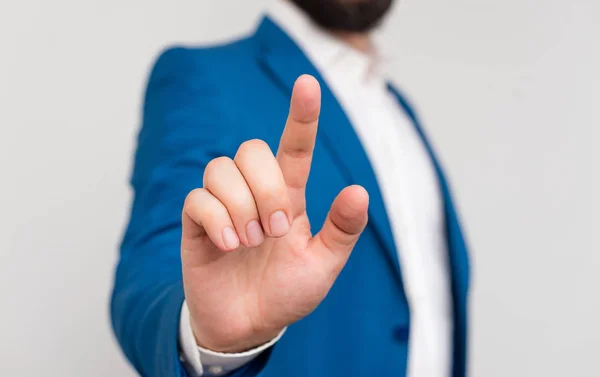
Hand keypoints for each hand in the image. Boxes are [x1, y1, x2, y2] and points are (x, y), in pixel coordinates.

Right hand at [181, 75, 368, 352]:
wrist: (247, 325)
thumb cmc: (287, 292)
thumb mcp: (323, 266)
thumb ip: (341, 231)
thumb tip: (359, 191)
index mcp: (290, 197)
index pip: (294, 147)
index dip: (301, 116)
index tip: (308, 84)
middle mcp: (255, 193)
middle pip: (251, 150)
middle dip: (266, 188)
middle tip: (274, 230)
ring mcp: (223, 206)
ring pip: (220, 168)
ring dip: (241, 206)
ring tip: (250, 242)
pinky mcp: (196, 224)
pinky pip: (197, 198)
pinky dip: (216, 219)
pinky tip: (230, 246)